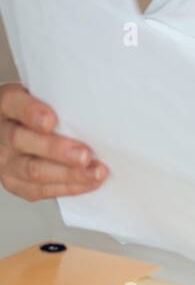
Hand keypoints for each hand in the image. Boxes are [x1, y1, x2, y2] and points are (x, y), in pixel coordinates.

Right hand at [0, 83, 108, 201]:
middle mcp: (0, 134)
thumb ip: (60, 101)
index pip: (14, 105)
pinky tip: (89, 182)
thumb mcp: (44, 95)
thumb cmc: (40, 110)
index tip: (51, 120)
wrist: (21, 129)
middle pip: (22, 141)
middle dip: (56, 150)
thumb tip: (92, 111)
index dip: (31, 113)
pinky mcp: (14, 182)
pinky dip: (68, 187)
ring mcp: (5, 161)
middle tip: (85, 154)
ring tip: (95, 172)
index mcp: (6, 104)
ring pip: (33, 171)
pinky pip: (40, 190)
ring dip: (69, 174)